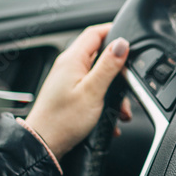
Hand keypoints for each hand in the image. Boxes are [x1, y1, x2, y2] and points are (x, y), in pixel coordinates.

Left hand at [24, 23, 131, 157]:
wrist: (44, 144)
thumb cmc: (62, 120)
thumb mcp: (92, 91)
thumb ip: (108, 66)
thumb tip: (122, 43)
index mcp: (72, 59)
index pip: (95, 32)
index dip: (114, 31)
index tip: (130, 39)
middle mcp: (68, 66)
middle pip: (100, 54)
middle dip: (118, 69)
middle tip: (128, 83)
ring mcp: (68, 79)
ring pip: (98, 75)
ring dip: (113, 90)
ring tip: (120, 108)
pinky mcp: (69, 93)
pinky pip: (92, 89)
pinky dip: (105, 100)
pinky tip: (110, 116)